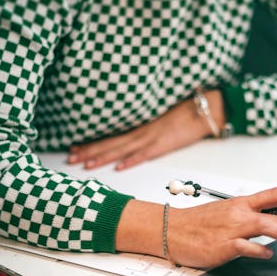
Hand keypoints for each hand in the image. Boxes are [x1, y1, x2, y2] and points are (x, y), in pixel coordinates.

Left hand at [68, 90, 224, 169]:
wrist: (206, 108)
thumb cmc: (185, 110)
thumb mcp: (160, 116)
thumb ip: (145, 125)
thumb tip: (129, 134)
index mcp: (140, 124)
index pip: (111, 135)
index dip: (91, 142)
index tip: (74, 147)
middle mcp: (142, 130)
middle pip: (111, 142)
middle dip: (89, 150)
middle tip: (70, 158)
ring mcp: (153, 137)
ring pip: (122, 148)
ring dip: (103, 156)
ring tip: (85, 164)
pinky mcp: (165, 143)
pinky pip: (145, 153)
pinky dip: (132, 160)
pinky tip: (119, 166)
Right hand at [116, 187, 276, 268]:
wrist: (171, 229)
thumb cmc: (195, 222)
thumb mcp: (223, 210)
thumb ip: (245, 214)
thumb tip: (269, 220)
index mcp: (240, 203)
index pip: (276, 194)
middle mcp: (239, 213)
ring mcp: (232, 229)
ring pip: (270, 228)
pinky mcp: (224, 246)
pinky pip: (250, 248)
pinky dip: (263, 252)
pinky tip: (268, 255)